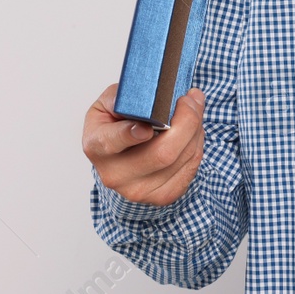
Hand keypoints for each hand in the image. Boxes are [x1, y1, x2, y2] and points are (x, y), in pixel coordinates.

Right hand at [81, 83, 204, 205]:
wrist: (119, 157)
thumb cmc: (114, 125)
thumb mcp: (108, 104)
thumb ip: (123, 97)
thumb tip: (146, 99)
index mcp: (97, 146)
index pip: (112, 142)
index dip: (131, 135)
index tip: (148, 126)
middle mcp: (116, 174)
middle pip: (162, 153)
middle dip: (186, 121)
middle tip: (191, 99)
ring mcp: (139, 190)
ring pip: (182, 159)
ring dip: (196, 130)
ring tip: (194, 109)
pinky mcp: (161, 197)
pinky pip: (190, 169)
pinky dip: (197, 145)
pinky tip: (193, 132)